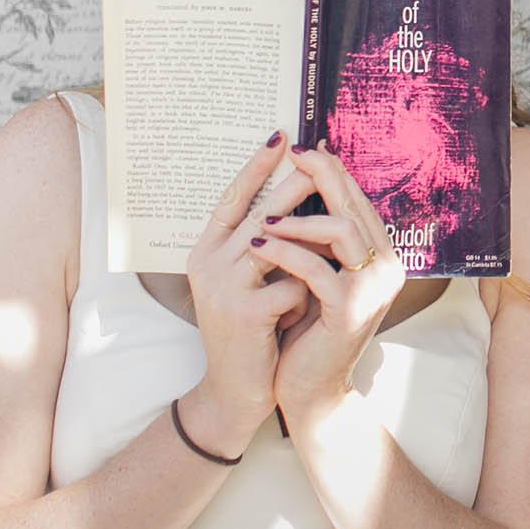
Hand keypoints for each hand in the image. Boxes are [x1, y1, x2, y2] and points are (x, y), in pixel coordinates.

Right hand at [181, 134, 312, 456]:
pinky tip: (294, 320)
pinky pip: (294, 285)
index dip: (256, 165)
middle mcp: (207, 264)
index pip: (232, 197)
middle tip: (318, 157)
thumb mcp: (246, 282)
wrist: (234, 394)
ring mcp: (223, 288)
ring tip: (324, 258)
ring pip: (281, 245)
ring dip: (308, 251)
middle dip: (293, 184)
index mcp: (205, 252)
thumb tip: (295, 188)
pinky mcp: (244, 313)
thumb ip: (259, 244)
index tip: (279, 134)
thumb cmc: (250, 331)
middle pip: (259, 211)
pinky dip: (304, 298)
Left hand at [246, 148, 404, 438]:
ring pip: (341, 230)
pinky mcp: (350, 309)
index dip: (333, 171)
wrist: (310, 391)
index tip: (304, 149)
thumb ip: (325, 241)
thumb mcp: (321, 277)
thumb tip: (306, 185)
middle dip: (321, 175)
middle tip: (292, 153)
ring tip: (264, 215)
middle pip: (355, 205)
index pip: (359, 201)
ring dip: (299, 217)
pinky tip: (260, 244)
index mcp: (383, 256)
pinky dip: (286, 251)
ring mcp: (373, 288)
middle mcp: (389, 267)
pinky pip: (316, 267)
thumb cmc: (310, 331)